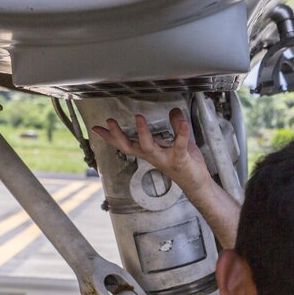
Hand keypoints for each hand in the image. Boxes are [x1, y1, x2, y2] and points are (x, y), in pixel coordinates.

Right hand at [92, 108, 209, 191]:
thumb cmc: (184, 164)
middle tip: (108, 121)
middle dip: (117, 135)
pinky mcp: (180, 160)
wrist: (198, 184)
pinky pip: (179, 146)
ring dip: (142, 133)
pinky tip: (183, 122)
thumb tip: (174, 110)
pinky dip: (181, 132)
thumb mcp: (178, 142)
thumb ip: (175, 126)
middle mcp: (153, 156)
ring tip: (138, 117)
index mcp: (149, 152)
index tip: (96, 128)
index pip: (125, 144)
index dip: (110, 137)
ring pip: (148, 147)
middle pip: (129, 147)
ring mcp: (165, 159)